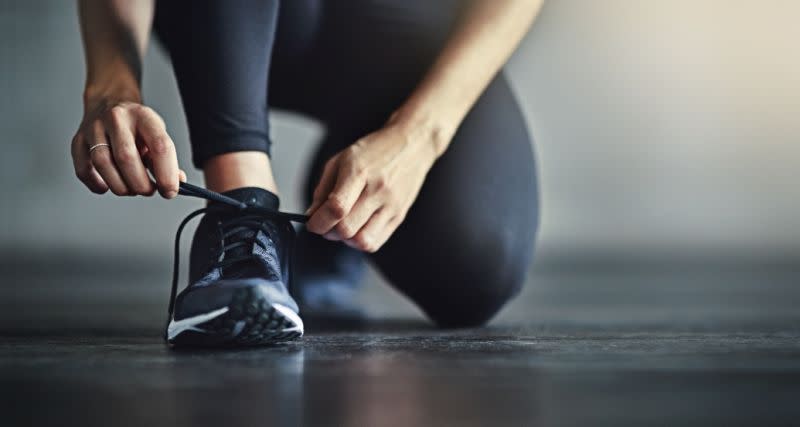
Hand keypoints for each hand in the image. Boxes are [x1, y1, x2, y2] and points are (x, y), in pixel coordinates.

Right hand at [71, 98, 184, 196]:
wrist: (108, 103)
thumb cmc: (136, 125)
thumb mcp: (157, 133)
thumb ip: (166, 158)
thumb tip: (176, 182)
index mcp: (143, 116)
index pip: (159, 146)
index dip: (167, 173)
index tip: (170, 191)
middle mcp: (116, 118)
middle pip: (127, 157)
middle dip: (141, 184)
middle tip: (149, 191)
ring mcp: (94, 128)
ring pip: (103, 164)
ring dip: (120, 186)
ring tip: (131, 189)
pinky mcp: (78, 140)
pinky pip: (83, 169)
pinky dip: (97, 184)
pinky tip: (108, 186)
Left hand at [305, 123, 439, 251]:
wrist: (412, 145)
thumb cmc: (374, 151)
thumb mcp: (341, 160)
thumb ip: (323, 189)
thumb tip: (312, 216)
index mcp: (360, 171)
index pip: (337, 207)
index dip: (318, 222)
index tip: (312, 223)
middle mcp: (378, 190)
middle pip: (347, 228)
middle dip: (328, 232)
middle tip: (325, 224)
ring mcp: (391, 205)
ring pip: (362, 241)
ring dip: (345, 240)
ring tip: (343, 226)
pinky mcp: (399, 216)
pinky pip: (376, 242)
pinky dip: (360, 241)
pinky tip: (357, 228)